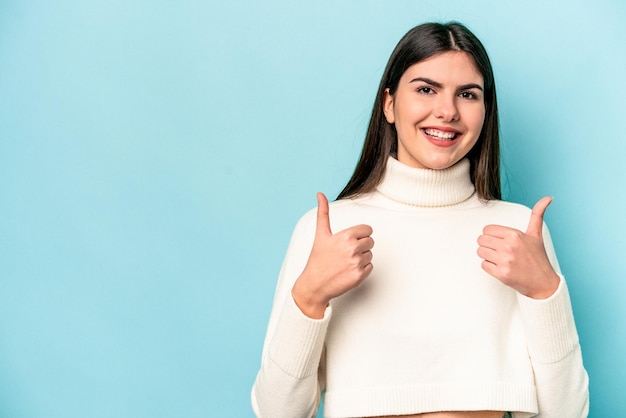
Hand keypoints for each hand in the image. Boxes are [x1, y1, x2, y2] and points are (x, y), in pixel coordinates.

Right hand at [292, 193, 373, 317]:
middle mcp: (352, 249)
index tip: (350, 241)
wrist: (315, 284)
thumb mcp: (321, 234)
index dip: (359, 235)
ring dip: (361, 258)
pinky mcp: (360, 276)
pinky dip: (362, 269)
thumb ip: (323, 213)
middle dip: (361, 246)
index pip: (367, 230)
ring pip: (370, 255)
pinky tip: (349, 271)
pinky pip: (370, 267)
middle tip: (346, 253)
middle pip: (370, 242)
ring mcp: (356, 263)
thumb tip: (320, 194)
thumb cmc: (318, 259)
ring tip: (346, 262)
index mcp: (345, 236)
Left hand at [477, 196, 559, 298]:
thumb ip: (537, 214)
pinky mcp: (501, 274)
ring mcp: (505, 261)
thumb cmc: (538, 258)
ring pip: (480, 252)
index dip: (492, 235)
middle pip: (481, 240)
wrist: (543, 283)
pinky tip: (501, 267)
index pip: (487, 229)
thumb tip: (548, 197)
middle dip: (488, 245)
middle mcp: (509, 246)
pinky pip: (483, 265)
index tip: (500, 241)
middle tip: (499, 251)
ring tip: (500, 259)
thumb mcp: (536, 234)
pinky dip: (490, 267)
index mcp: (515, 235)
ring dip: (487, 256)